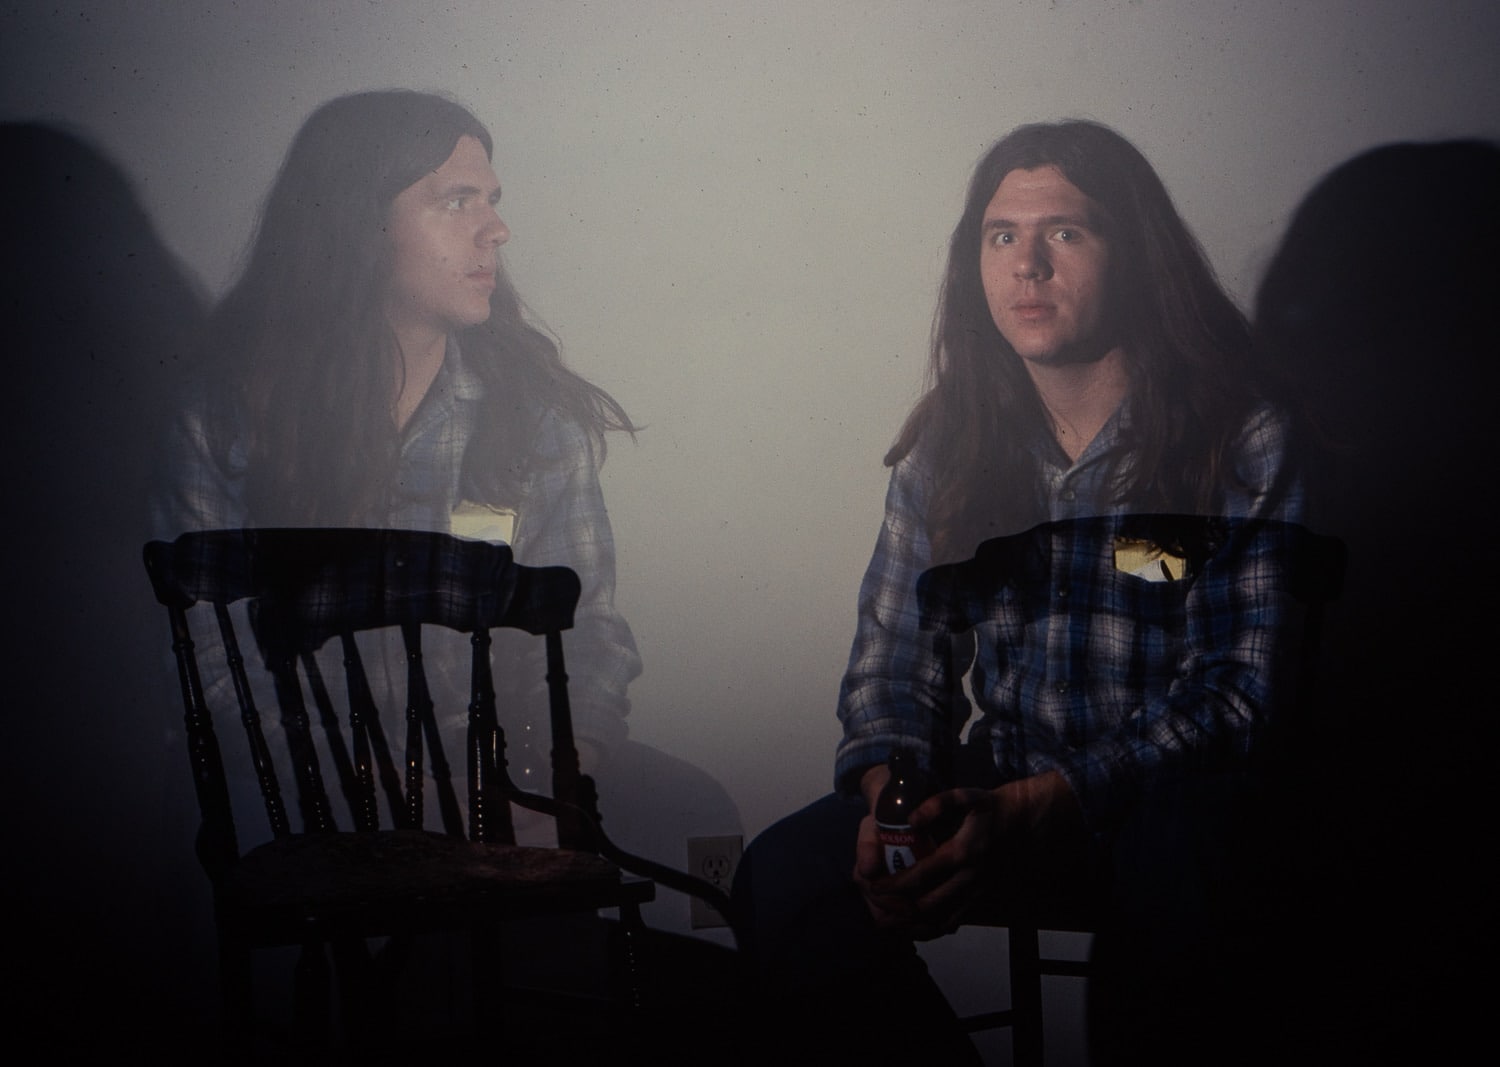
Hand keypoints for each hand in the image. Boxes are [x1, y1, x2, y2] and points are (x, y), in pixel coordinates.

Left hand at [851, 768, 1083, 937]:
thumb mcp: (966, 796)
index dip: (893, 884)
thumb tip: (912, 821)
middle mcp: (970, 878)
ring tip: (889, 923)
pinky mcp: (984, 897)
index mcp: (962, 853)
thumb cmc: (993, 806)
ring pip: (942, 921)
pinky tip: (915, 926)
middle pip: (927, 906)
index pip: (920, 877)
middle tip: (876, 906)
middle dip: (898, 910)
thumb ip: (937, 804)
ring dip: (913, 925)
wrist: (1028, 822)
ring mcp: (979, 891)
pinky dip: (933, 928)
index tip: (873, 886)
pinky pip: (956, 921)